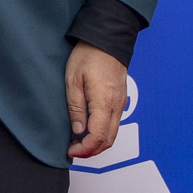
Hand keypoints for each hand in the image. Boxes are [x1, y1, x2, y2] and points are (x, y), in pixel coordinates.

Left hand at [66, 41, 127, 157]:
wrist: (106, 40)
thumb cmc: (88, 56)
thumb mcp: (73, 80)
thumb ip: (76, 107)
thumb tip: (78, 131)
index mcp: (104, 102)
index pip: (98, 137)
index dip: (84, 149)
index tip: (71, 151)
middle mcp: (116, 106)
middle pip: (108, 140)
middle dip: (91, 151)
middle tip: (73, 151)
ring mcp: (121, 104)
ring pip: (113, 134)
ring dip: (97, 143)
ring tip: (79, 143)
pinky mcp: (120, 100)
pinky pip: (114, 124)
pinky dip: (103, 133)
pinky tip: (89, 130)